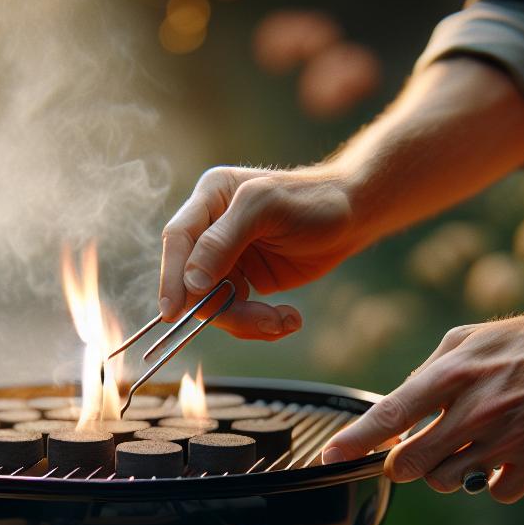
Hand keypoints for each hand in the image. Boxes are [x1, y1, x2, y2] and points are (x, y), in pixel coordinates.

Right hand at [157, 165, 362, 339]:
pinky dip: (261, 325)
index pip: (178, 239)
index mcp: (209, 199)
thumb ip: (224, 240)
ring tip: (283, 322)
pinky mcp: (246, 282)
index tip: (172, 312)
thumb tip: (192, 280)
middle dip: (225, 309)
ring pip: (215, 304)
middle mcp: (212, 231)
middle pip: (193, 282)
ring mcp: (228, 259)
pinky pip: (238, 314)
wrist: (352, 217)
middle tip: (263, 321)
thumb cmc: (312, 201)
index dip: (170, 277)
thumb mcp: (265, 208)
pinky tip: (288, 319)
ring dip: (248, 322)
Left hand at [321, 311, 523, 501]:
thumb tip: (398, 407)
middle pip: (411, 464)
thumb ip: (431, 372)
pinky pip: (495, 493)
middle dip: (408, 463)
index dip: (355, 441)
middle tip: (424, 449)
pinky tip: (512, 455)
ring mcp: (505, 440)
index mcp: (454, 373)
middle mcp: (475, 409)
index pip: (391, 414)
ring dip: (452, 472)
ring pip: (449, 482)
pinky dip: (497, 482)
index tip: (328, 458)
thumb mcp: (474, 338)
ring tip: (476, 444)